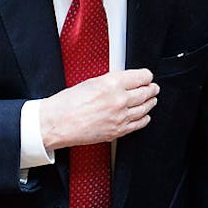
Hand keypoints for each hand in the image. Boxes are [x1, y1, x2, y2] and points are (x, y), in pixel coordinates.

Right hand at [39, 68, 157, 149]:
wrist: (56, 124)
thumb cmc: (65, 104)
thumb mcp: (89, 83)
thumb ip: (110, 81)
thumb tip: (124, 82)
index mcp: (111, 84)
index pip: (141, 77)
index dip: (146, 76)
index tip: (147, 76)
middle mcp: (119, 100)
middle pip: (147, 92)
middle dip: (151, 88)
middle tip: (152, 87)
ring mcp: (120, 117)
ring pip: (146, 108)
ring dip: (150, 102)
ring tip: (151, 99)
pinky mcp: (118, 131)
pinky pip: (140, 123)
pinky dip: (144, 118)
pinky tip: (144, 115)